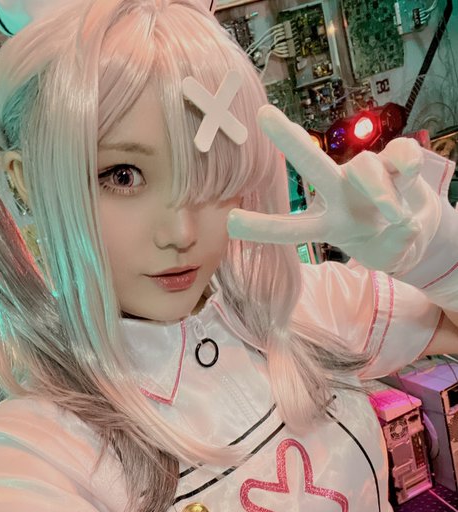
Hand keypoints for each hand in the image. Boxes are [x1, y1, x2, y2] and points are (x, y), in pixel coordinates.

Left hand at [228, 105, 440, 274]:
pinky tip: (412, 181)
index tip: (231, 222)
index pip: (293, 228)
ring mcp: (368, 174)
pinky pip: (401, 155)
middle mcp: (341, 193)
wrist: (419, 225)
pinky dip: (408, 166)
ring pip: (365, 167)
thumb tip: (405, 224)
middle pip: (313, 165)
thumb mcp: (390, 257)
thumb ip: (396, 246)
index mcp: (328, 223)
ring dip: (379, 191)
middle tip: (262, 115)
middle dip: (289, 142)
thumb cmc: (388, 240)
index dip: (264, 227)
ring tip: (395, 218)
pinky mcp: (398, 161)